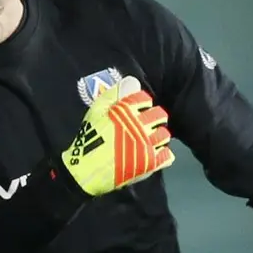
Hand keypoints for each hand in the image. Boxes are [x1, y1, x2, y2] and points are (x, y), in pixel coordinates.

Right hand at [60, 75, 173, 195]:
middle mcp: (139, 126)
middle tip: (148, 123)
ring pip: (165, 135)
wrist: (86, 171)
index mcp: (126, 111)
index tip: (136, 109)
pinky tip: (154, 153)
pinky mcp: (149, 163)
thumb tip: (133, 81)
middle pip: (159, 115)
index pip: (144, 99)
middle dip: (155, 117)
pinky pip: (167, 156)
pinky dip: (164, 153)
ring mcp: (146, 145)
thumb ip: (115, 94)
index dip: (140, 103)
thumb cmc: (89, 138)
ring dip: (159, 135)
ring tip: (151, 139)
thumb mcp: (96, 111)